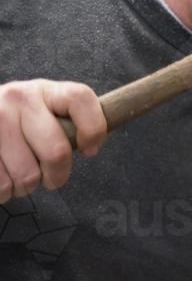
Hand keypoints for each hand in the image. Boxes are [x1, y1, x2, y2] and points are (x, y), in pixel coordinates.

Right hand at [0, 79, 106, 199]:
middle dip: (56, 176)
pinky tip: (3, 173)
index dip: (94, 129)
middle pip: (57, 152)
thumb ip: (70, 126)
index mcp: (45, 91)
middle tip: (48, 176)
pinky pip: (2, 185)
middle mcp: (18, 98)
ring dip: (26, 186)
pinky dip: (5, 190)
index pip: (81, 99)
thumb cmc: (20, 126)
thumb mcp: (45, 114)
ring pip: (27, 176)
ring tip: (19, 171)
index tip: (90, 150)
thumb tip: (92, 146)